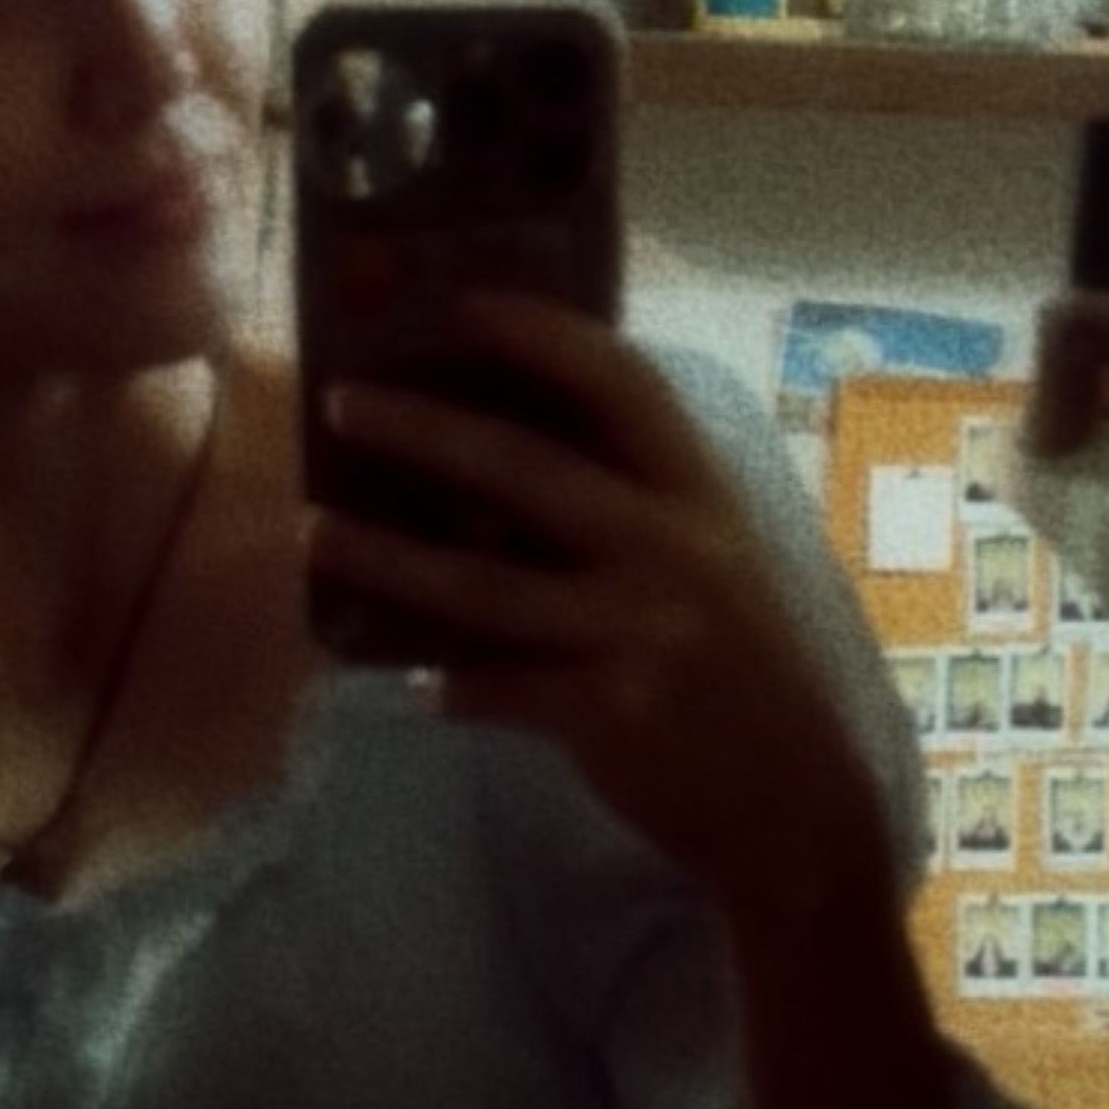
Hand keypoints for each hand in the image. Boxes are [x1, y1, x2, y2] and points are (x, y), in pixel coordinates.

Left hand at [305, 292, 885, 917]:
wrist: (795, 804)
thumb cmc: (739, 670)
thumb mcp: (709, 566)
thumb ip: (629, 513)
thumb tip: (488, 480)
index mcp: (699, 496)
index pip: (623, 386)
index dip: (541, 336)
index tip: (460, 304)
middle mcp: (673, 551)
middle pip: (529, 471)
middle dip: (425, 430)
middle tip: (341, 403)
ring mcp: (641, 631)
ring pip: (485, 586)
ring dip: (387, 557)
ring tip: (313, 531)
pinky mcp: (612, 712)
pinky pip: (500, 687)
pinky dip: (450, 683)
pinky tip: (412, 682)